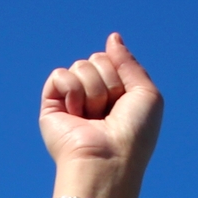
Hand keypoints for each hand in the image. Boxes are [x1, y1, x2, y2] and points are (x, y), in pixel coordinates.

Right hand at [40, 32, 162, 197]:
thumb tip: (112, 37)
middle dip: (108, 81)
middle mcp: (92, 95)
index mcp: (115, 93)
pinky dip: (72, 90)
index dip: (121, 75)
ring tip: (93, 117)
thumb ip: (129, 62)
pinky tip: (75, 113)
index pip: (112, 60)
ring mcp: (71, 100)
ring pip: (80, 65)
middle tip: (109, 111)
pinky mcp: (51, 106)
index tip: (125, 102)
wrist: (108, 160)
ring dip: (93, 90)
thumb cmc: (133, 134)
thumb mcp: (146, 93)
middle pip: (96, 59)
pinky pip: (59, 75)